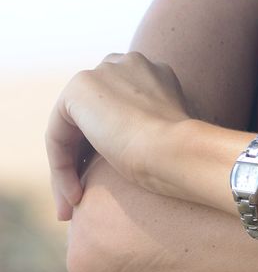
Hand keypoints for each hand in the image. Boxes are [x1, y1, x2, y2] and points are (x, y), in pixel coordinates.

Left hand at [46, 52, 192, 222]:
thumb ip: (151, 132)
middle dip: (82, 158)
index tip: (112, 187)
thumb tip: (131, 153)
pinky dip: (60, 167)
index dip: (107, 150)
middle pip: (91, 117)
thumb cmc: (184, 156)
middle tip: (82, 198)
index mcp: (155, 74)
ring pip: (71, 128)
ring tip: (73, 206)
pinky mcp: (79, 88)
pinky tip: (73, 195)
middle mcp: (128, 65)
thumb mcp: (170, 140)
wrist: (180, 151)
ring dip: (68, 169)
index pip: (117, 111)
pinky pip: (58, 134)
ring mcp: (103, 72)